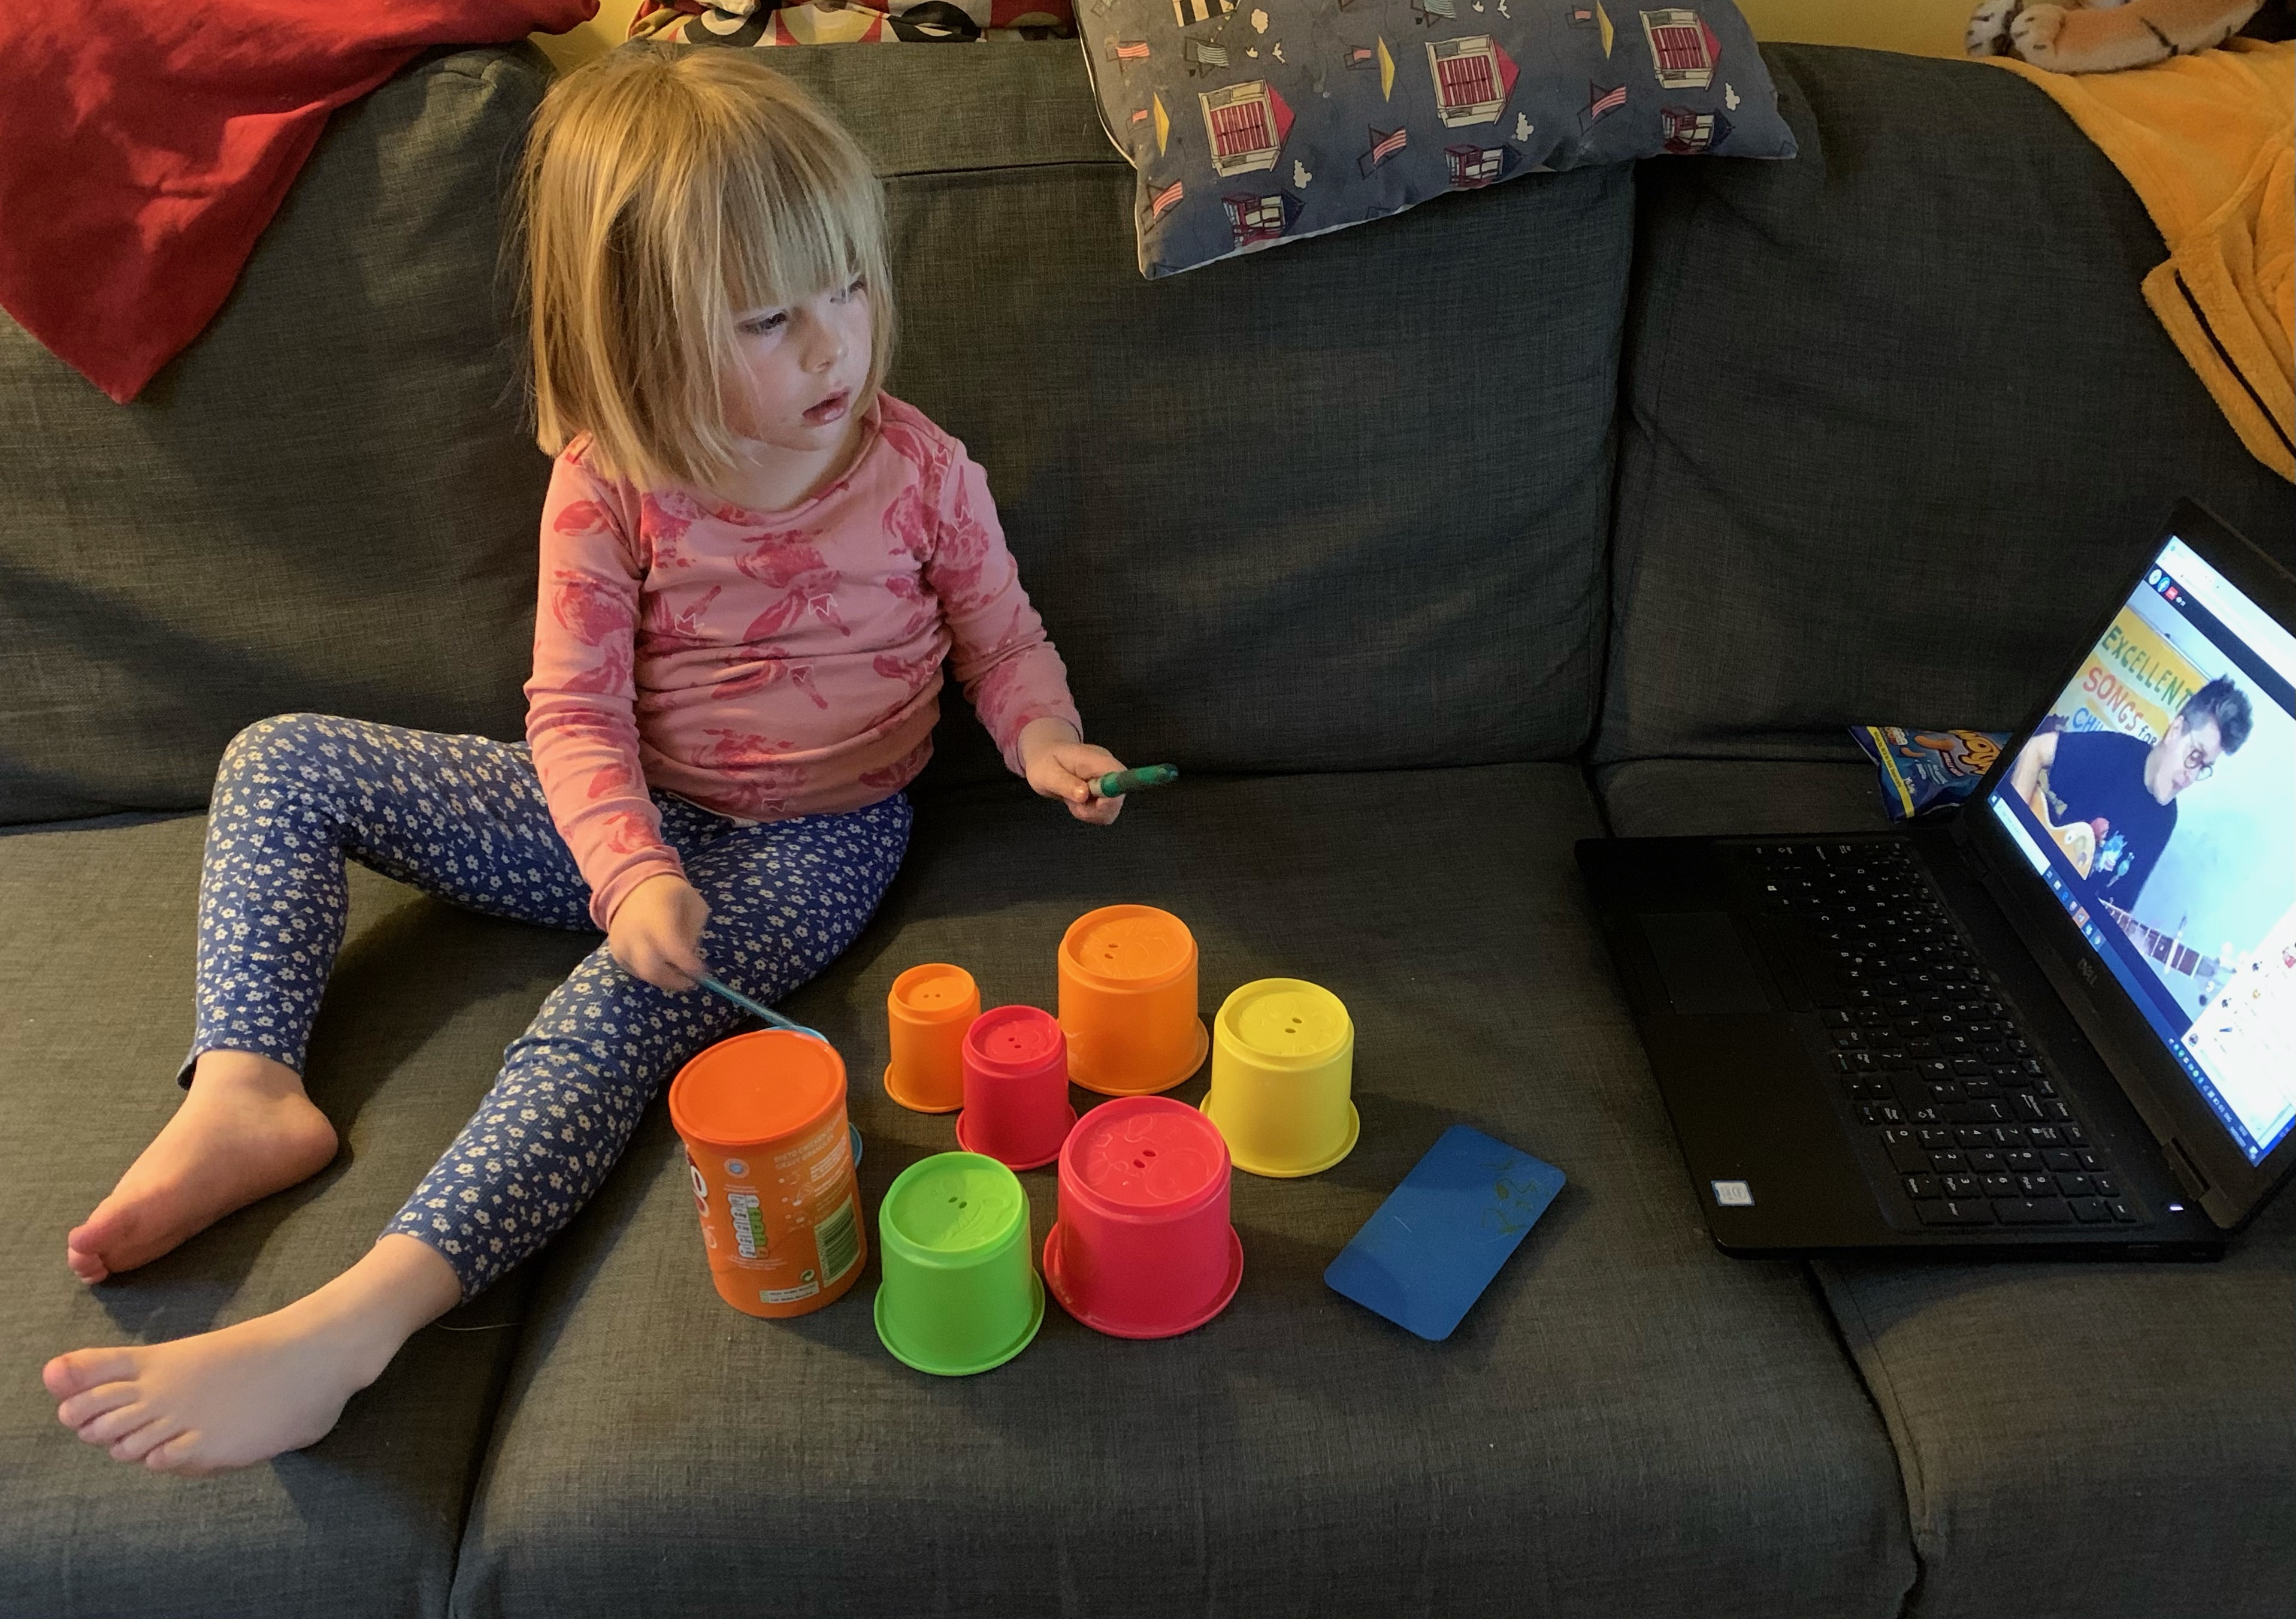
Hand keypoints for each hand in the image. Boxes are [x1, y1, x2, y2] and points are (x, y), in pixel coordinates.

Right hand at [607, 872, 709, 990]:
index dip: (689, 966)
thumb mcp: (693, 905)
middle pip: (653, 971)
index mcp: (658, 918)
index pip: (673, 951)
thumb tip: (689, 959)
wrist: (632, 884)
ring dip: (664, 979)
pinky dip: (650, 973)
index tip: (703, 972)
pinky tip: (661, 964)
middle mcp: (636, 934)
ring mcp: (622, 944)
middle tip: (690, 982)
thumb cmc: (669, 893)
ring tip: (677, 972)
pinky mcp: (615, 951)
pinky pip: (634, 970)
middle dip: (674, 982)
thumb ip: (694, 932)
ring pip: (643, 975)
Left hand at [1018, 717, 1125, 825]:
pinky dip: (1089, 814)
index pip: (1119, 775)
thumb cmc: (1045, 762)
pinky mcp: (1106, 795)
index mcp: (1096, 759)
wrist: (1045, 758)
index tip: (1097, 803)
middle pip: (1118, 797)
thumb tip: (1084, 795)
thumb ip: (1065, 783)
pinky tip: (1077, 803)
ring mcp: (1108, 783)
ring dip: (1090, 813)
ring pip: (1111, 809)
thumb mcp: (1047, 773)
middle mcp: (1108, 770)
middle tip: (1074, 804)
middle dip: (1096, 809)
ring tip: (1071, 800)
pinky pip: (1104, 812)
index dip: (1114, 793)